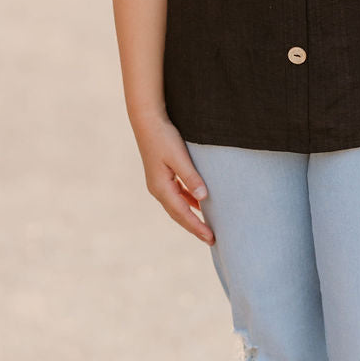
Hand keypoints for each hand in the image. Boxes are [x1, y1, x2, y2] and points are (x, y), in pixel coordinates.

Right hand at [133, 113, 214, 244]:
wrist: (147, 121)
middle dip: (194, 227)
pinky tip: (198, 203)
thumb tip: (203, 197)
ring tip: (207, 226)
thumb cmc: (164, 137)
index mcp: (161, 187)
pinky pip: (177, 195)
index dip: (197, 226)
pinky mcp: (161, 176)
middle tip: (212, 239)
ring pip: (177, 206)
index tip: (211, 237)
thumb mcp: (179, 157)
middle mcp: (158, 189)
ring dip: (191, 216)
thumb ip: (191, 177)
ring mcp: (158, 183)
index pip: (182, 213)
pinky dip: (188, 202)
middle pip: (178, 214)